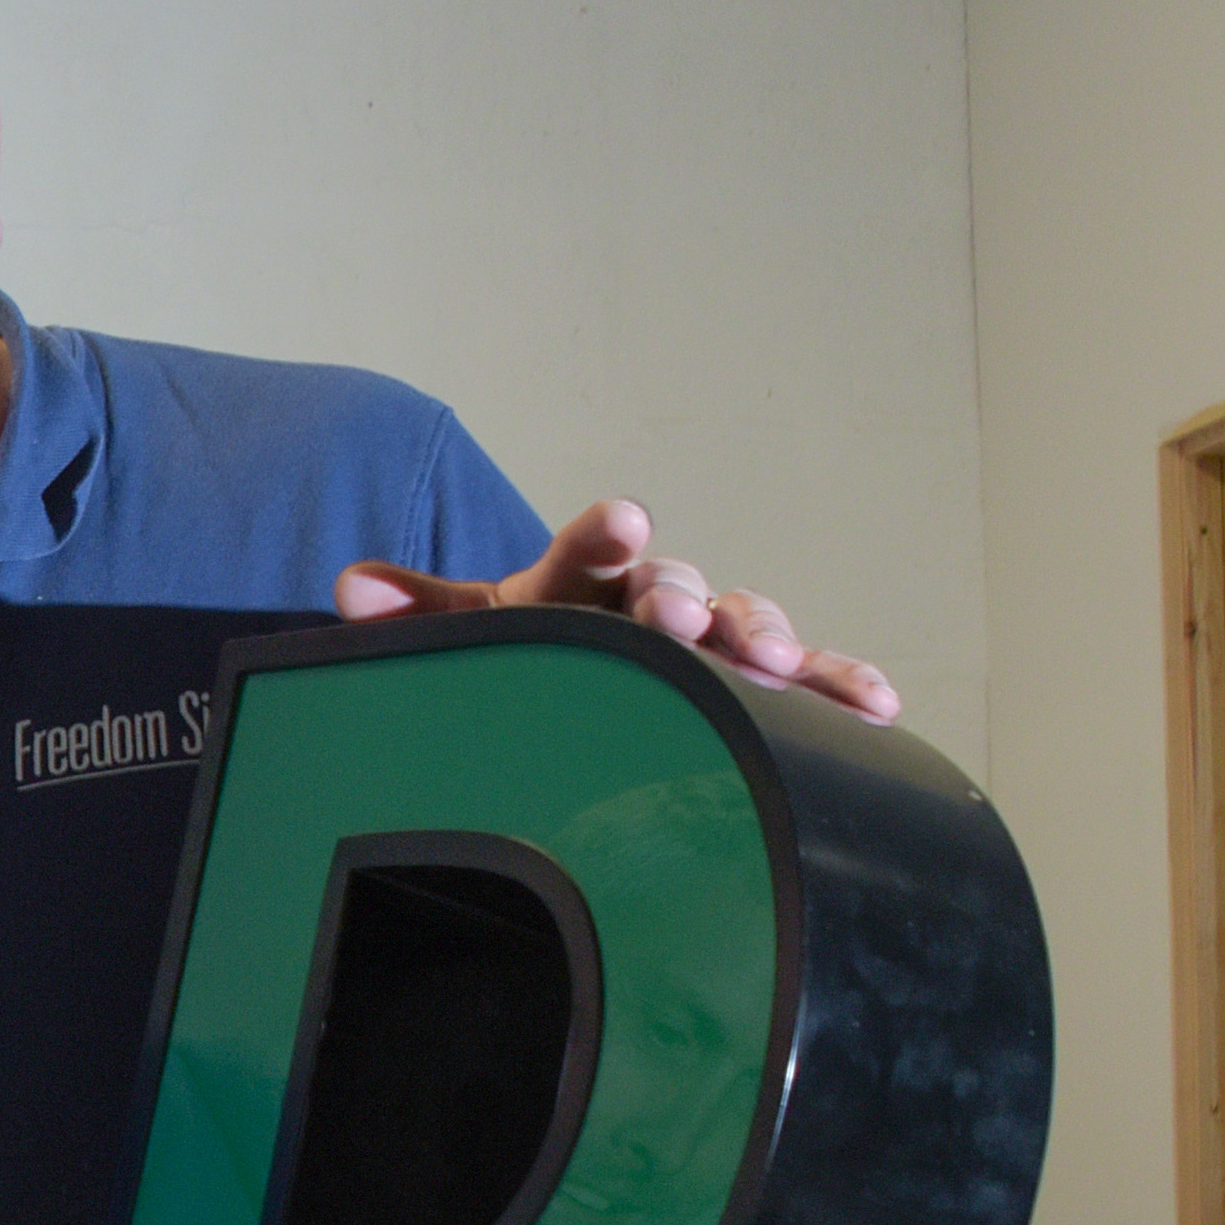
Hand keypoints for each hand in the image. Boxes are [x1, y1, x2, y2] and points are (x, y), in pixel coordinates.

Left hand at [336, 496, 900, 721]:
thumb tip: (350, 588)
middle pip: (675, 586)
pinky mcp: (760, 679)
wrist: (588, 658)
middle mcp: (654, 597)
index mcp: (581, 580)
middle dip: (682, 597)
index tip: (621, 523)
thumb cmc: (534, 643)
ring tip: (770, 660)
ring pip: (746, 623)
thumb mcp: (476, 632)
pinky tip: (873, 702)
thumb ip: (422, 612)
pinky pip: (808, 679)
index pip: (586, 552)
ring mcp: (713, 636)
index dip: (601, 538)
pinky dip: (840, 682)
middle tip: (681, 614)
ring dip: (763, 637)